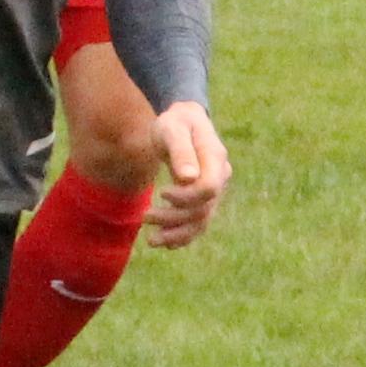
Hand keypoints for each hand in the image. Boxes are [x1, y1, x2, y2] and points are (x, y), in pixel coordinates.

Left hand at [136, 100, 232, 245]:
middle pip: (203, 208)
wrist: (183, 122)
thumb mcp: (173, 130)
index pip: (209, 188)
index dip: (186, 197)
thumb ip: (181, 152)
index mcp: (216, 158)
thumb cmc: (175, 123)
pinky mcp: (205, 198)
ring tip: (151, 241)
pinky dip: (184, 235)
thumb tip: (188, 178)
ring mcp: (215, 189)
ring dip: (177, 233)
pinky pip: (199, 222)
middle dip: (173, 218)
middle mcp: (220, 176)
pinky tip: (166, 243)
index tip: (162, 193)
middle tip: (145, 217)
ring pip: (201, 220)